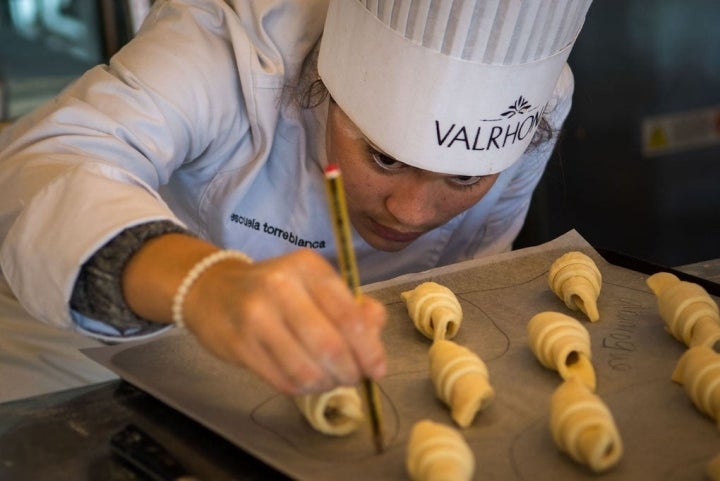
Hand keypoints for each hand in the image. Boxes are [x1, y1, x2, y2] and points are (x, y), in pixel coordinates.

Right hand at [180, 249, 386, 394]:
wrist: (211, 290)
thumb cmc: (275, 289)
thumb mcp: (314, 284)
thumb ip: (351, 304)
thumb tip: (376, 326)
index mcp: (308, 267)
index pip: (350, 316)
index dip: (370, 349)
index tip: (377, 369)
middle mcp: (280, 286)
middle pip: (330, 346)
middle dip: (350, 372)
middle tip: (354, 378)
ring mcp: (256, 316)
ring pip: (307, 369)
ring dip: (327, 384)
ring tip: (330, 380)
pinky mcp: (239, 344)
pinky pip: (283, 380)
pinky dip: (303, 388)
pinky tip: (306, 380)